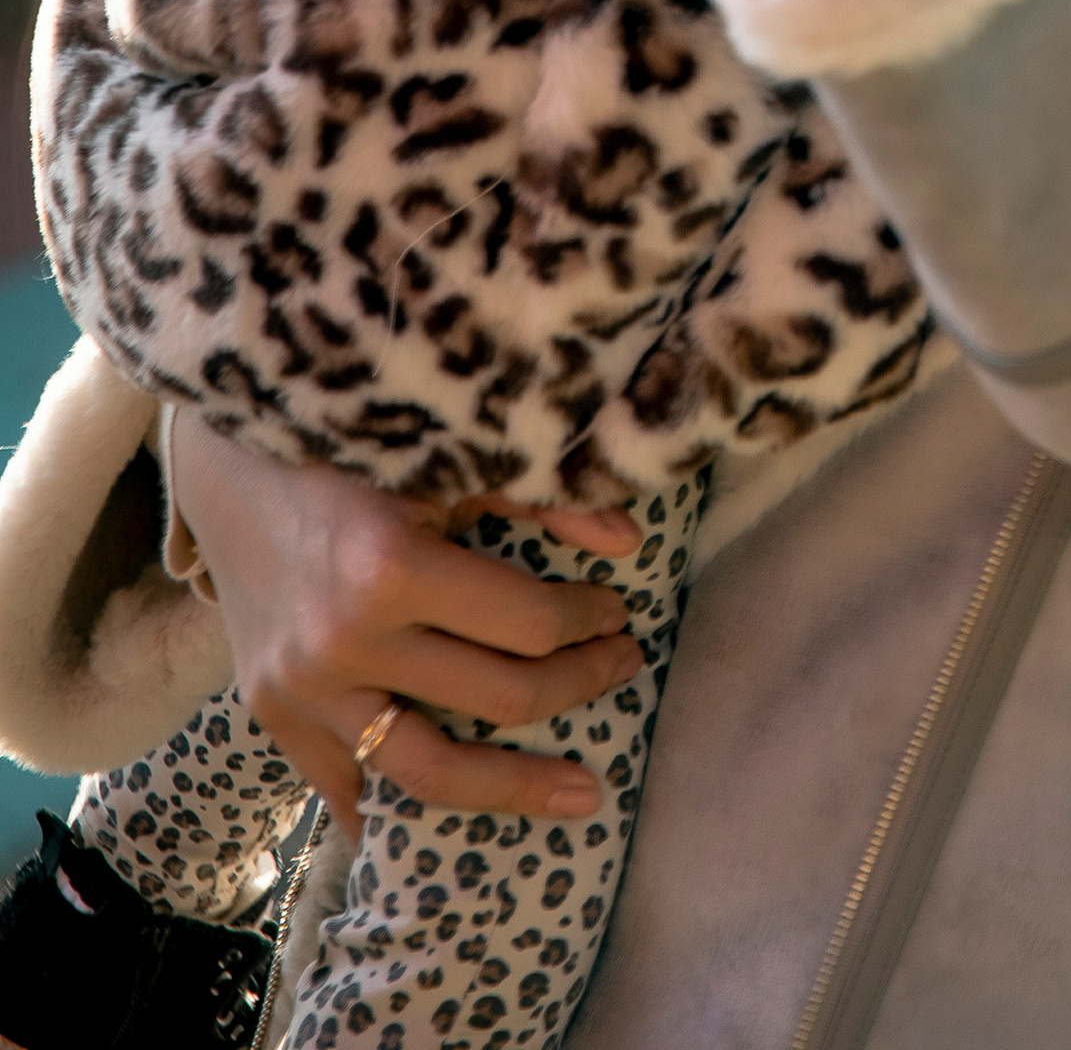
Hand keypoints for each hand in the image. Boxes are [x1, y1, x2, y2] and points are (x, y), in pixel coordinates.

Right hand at [169, 416, 645, 839]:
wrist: (232, 463)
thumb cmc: (356, 450)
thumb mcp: (450, 459)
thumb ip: (541, 501)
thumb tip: (628, 542)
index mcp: (390, 565)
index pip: (527, 623)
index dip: (588, 620)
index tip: (617, 609)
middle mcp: (343, 641)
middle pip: (496, 698)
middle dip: (578, 685)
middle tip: (624, 667)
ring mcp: (302, 689)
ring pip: (427, 773)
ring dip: (514, 787)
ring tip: (580, 793)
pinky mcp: (273, 714)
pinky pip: (348, 787)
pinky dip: (402, 813)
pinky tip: (458, 829)